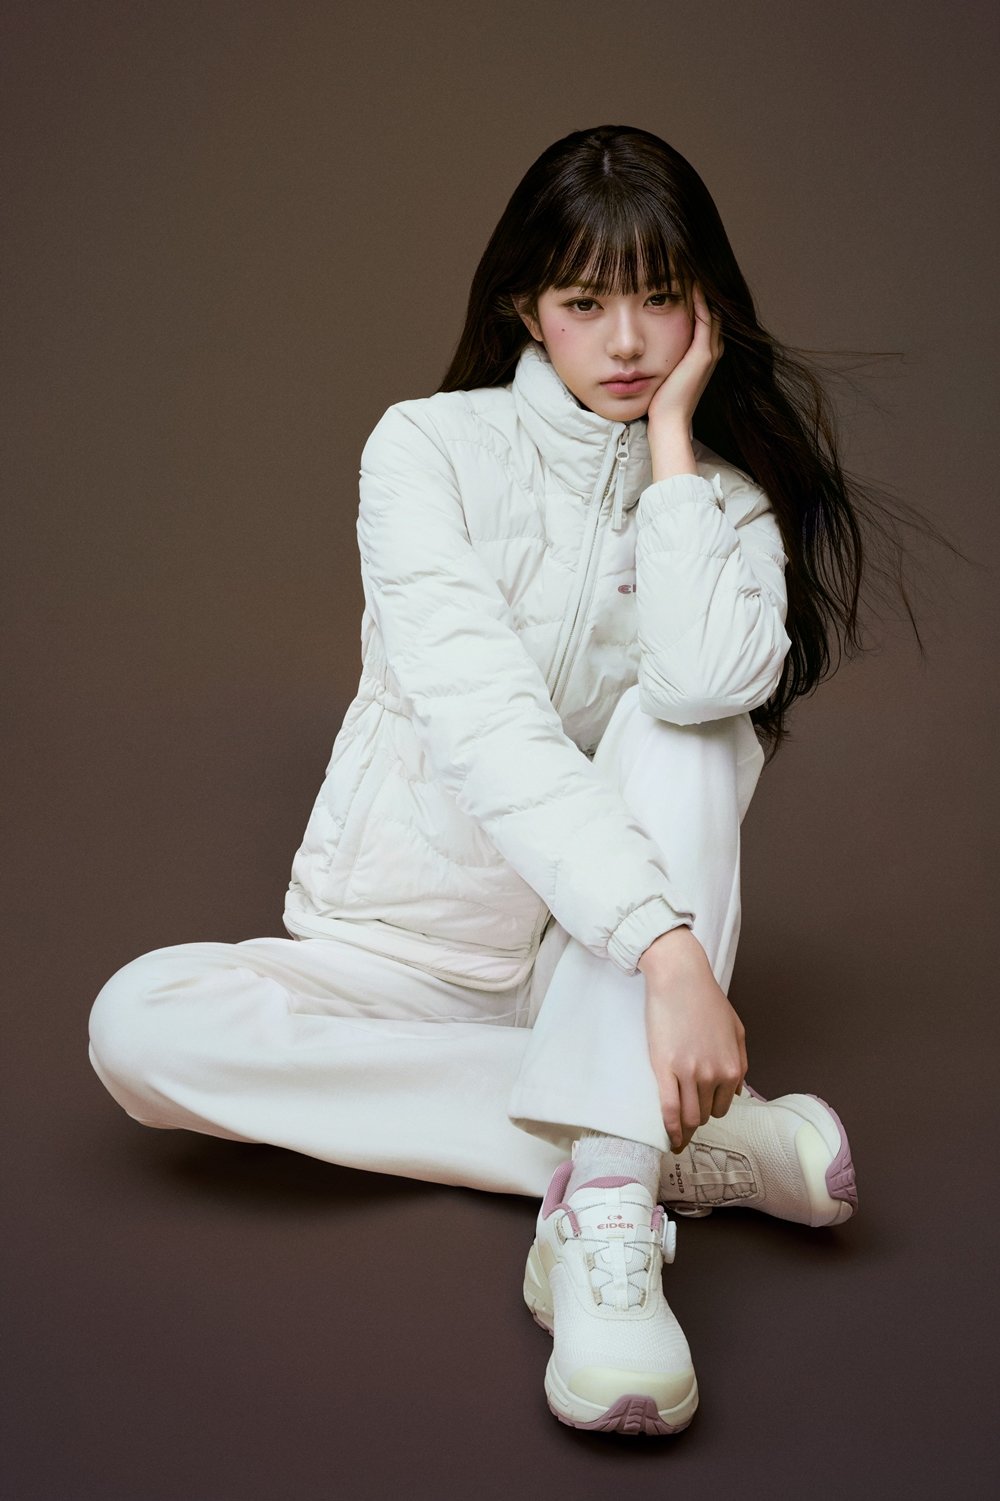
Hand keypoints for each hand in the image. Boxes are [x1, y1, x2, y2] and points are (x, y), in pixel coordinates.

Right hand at [639, 927, 746, 1153]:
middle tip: (685, 1120)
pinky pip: (670, 1110)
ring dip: (685, 1130)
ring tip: (677, 1137)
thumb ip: (740, 1062)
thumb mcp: (736, 1030)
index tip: (700, 1112)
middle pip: (705, 1114)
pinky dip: (671, 1129)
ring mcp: (690, 1073)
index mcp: (732, 1066)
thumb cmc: (706, 999)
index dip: (711, 1109)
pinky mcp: (666, 1069)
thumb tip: (737, 1091)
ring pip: (690, 1117)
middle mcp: (715, 1074)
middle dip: (697, 1118)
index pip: (724, 1105)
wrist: (680, 978)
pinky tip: (670, 1137)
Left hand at [646, 283, 723, 438]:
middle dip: (705, 288)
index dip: (701, 296)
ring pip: (712, 310)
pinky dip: (700, 301)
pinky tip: (691, 284)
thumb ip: (664, 354)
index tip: (687, 276)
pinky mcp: (703, 354)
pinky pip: (705, 319)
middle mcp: (713, 349)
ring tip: (693, 268)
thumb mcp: (665, 370)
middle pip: (714, 309)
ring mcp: (710, 351)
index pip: (707, 316)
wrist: (669, 420)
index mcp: (705, 353)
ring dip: (704, 290)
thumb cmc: (662, 400)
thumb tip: (648, 342)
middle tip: (693, 265)